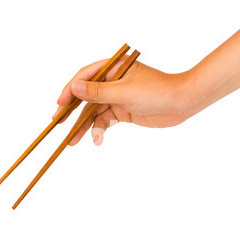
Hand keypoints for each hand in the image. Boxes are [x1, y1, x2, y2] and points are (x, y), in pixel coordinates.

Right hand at [53, 58, 191, 145]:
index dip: (70, 90)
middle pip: (87, 96)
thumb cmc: (156, 91)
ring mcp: (118, 97)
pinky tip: (97, 140)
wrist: (181, 103)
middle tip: (58, 123)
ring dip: (85, 126)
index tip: (59, 104)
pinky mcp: (123, 111)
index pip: (85, 76)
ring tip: (73, 141)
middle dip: (73, 111)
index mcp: (113, 68)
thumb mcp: (124, 92)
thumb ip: (98, 92)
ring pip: (95, 111)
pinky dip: (100, 130)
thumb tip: (74, 87)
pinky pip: (106, 120)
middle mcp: (113, 81)